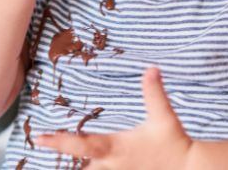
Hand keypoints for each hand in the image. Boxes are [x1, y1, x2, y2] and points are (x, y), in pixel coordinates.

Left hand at [36, 68, 192, 169]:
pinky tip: (85, 169)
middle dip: (61, 166)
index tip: (39, 138)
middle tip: (41, 153)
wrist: (189, 168)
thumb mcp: (163, 116)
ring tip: (57, 166)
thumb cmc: (174, 141)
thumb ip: (154, 93)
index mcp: (115, 147)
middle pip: (78, 169)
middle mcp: (112, 166)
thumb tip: (152, 68)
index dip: (58, 142)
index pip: (81, 145)